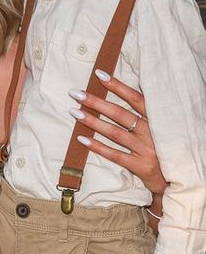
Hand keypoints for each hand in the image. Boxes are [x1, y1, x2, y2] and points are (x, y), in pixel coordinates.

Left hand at [69, 72, 166, 195]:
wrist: (177, 178)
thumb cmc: (163, 148)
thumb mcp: (160, 128)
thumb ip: (145, 113)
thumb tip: (122, 91)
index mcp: (158, 119)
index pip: (136, 98)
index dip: (118, 86)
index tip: (99, 75)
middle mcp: (153, 133)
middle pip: (121, 114)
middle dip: (97, 102)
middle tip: (76, 94)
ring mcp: (147, 150)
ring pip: (115, 133)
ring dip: (93, 122)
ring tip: (75, 113)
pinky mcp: (141, 166)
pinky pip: (115, 155)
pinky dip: (98, 147)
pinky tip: (82, 139)